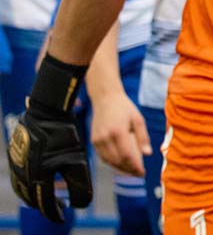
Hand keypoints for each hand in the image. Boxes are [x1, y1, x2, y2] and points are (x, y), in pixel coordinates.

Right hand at [7, 108, 92, 222]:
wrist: (46, 113)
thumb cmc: (64, 136)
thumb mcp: (76, 161)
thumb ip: (80, 184)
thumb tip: (82, 205)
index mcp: (38, 178)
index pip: (45, 204)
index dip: (55, 212)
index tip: (63, 215)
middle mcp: (23, 175)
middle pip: (32, 199)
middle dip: (45, 205)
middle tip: (58, 207)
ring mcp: (15, 166)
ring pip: (23, 189)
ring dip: (35, 196)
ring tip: (49, 196)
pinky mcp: (13, 158)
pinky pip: (18, 178)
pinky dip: (28, 185)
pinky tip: (38, 182)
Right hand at [91, 90, 149, 176]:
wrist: (105, 99)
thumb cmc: (124, 108)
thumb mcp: (138, 119)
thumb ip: (143, 137)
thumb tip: (147, 154)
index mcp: (118, 131)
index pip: (126, 155)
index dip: (134, 166)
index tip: (142, 172)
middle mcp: (105, 138)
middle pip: (117, 161)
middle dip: (129, 170)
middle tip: (139, 174)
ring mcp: (97, 140)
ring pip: (109, 161)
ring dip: (120, 169)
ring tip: (131, 171)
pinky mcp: (93, 141)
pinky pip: (103, 157)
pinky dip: (112, 163)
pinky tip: (121, 164)